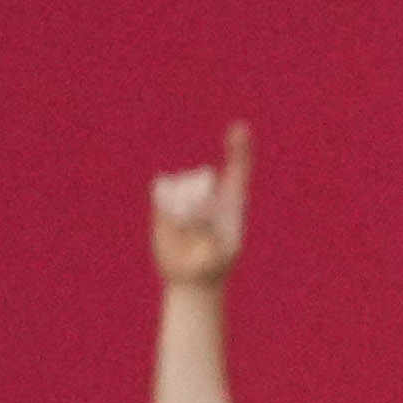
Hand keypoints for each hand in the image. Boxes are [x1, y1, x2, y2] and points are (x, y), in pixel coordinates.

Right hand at [148, 122, 250, 288]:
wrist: (192, 275)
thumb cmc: (213, 265)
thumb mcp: (219, 253)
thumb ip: (211, 228)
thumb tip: (194, 206)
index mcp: (233, 201)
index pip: (239, 168)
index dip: (240, 148)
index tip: (240, 128)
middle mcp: (210, 191)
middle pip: (202, 180)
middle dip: (197, 202)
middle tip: (200, 229)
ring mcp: (186, 191)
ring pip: (180, 186)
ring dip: (181, 211)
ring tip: (188, 231)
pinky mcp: (165, 196)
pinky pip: (161, 189)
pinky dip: (165, 206)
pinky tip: (172, 221)